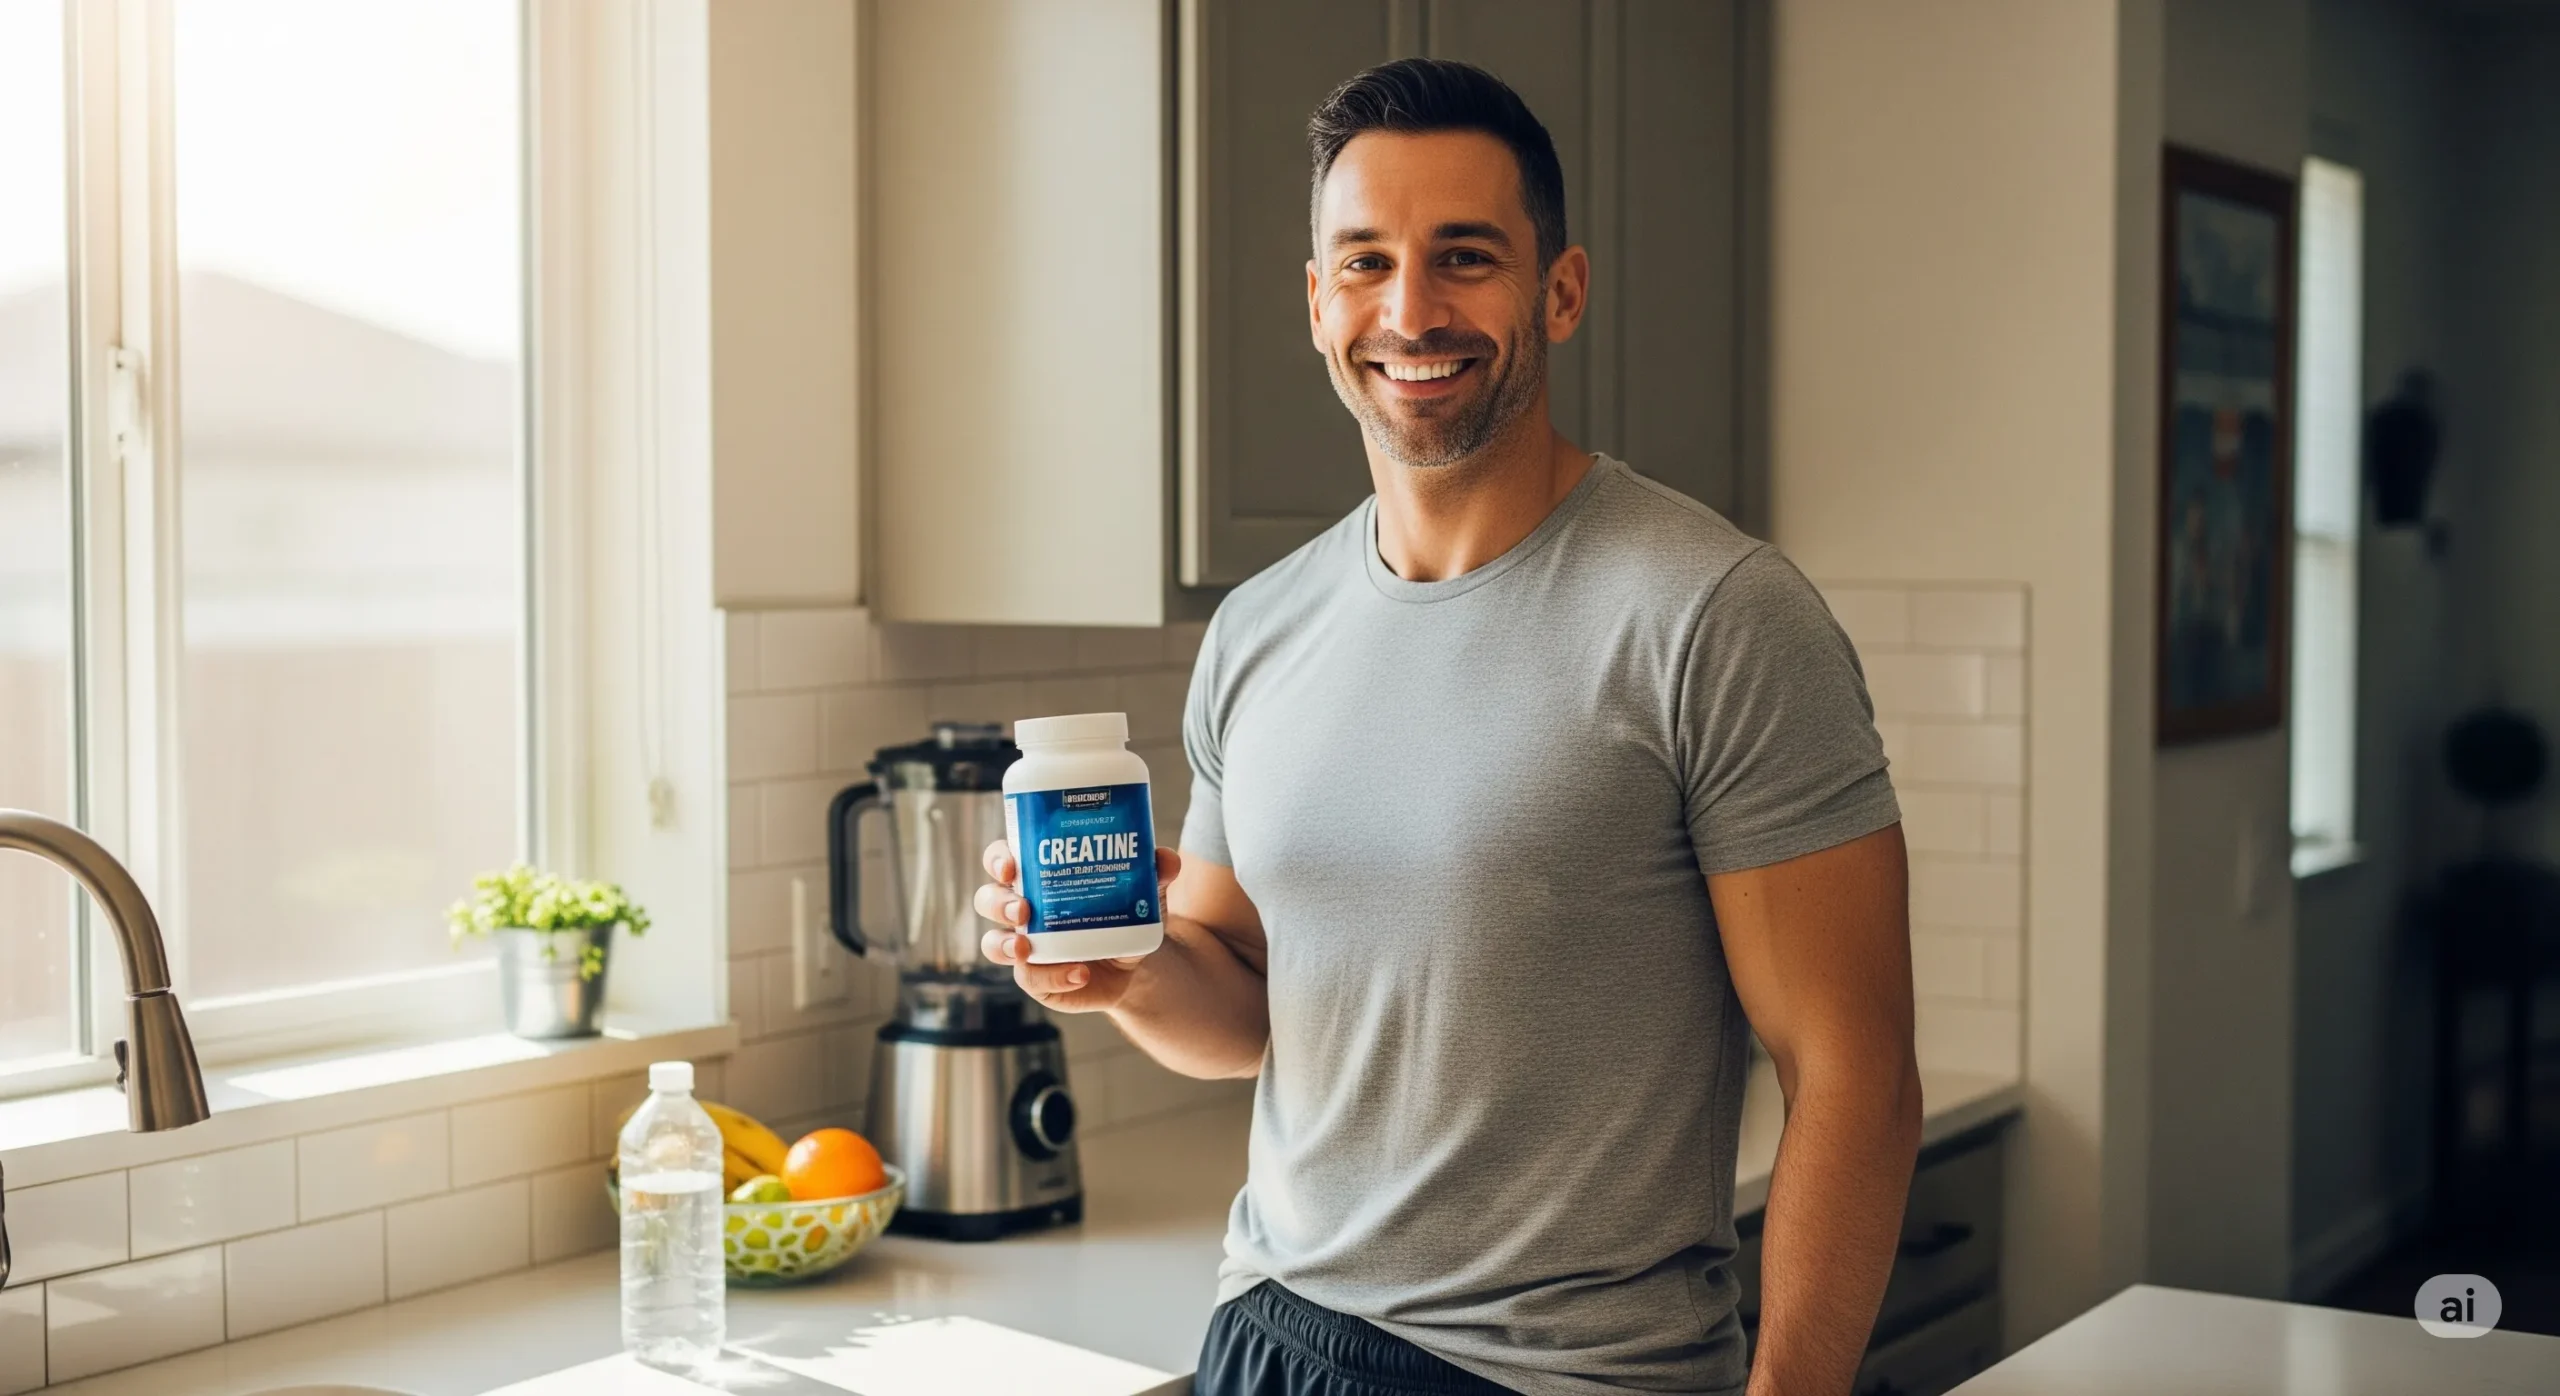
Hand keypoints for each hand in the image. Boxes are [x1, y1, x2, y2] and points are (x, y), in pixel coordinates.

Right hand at [974, 839, 1181, 1012]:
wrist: (1136, 962)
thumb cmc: (1127, 911)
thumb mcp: (1144, 891)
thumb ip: (1154, 872)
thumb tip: (1167, 859)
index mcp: (1037, 876)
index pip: (1003, 860)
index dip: (998, 859)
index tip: (1012, 865)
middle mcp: (1022, 909)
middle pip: (987, 899)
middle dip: (998, 902)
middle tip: (1023, 907)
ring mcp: (1024, 946)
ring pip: (993, 943)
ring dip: (1004, 944)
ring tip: (1026, 947)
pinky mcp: (1035, 977)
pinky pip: (1030, 979)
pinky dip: (1053, 976)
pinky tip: (1080, 973)